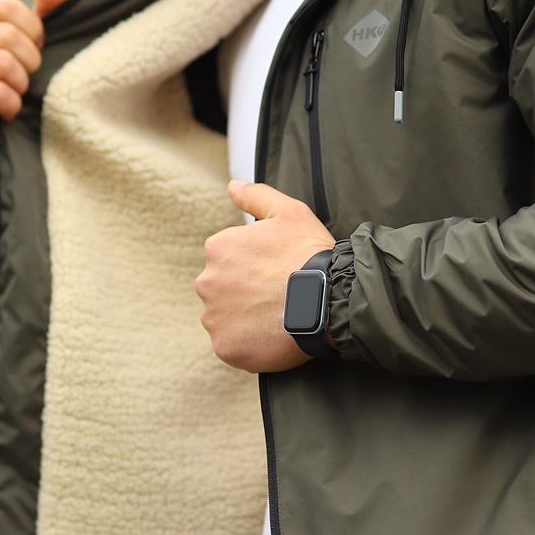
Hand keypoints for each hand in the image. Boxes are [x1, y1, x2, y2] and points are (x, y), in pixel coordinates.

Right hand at [0, 0, 70, 162]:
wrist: (6, 137)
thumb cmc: (21, 83)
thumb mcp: (37, 45)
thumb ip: (47, 11)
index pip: (7, 8)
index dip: (34, 31)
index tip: (36, 51)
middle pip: (7, 36)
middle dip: (31, 62)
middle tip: (27, 79)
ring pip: (3, 63)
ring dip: (22, 85)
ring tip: (17, 95)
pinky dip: (12, 104)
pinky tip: (8, 111)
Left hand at [195, 179, 335, 372]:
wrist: (328, 298)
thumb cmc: (309, 254)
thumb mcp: (289, 212)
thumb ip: (256, 196)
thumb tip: (232, 186)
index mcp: (218, 248)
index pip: (228, 260)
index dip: (255, 267)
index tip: (276, 272)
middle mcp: (207, 282)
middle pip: (223, 290)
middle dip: (245, 293)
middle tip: (277, 296)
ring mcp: (214, 318)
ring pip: (226, 319)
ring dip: (246, 319)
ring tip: (277, 317)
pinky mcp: (226, 347)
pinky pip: (233, 346)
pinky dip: (249, 344)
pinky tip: (273, 336)